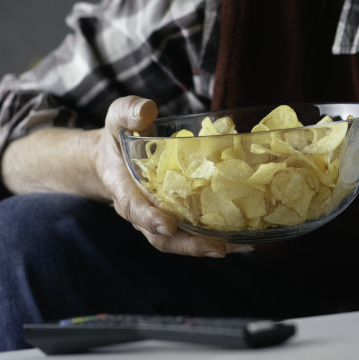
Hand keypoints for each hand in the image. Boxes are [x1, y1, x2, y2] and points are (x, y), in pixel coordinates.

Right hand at [96, 95, 248, 257]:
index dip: (149, 218)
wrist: (111, 159)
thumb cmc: (117, 138)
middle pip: (161, 238)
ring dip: (209, 247)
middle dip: (189, 245)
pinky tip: (247, 237)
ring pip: (180, 242)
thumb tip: (147, 110)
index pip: (133, 207)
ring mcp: (158, 218)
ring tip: (243, 246)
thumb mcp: (116, 118)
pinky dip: (218, 238)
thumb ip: (128, 112)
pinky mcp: (175, 218)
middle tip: (218, 248)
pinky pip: (193, 234)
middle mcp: (141, 210)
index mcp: (123, 188)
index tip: (168, 224)